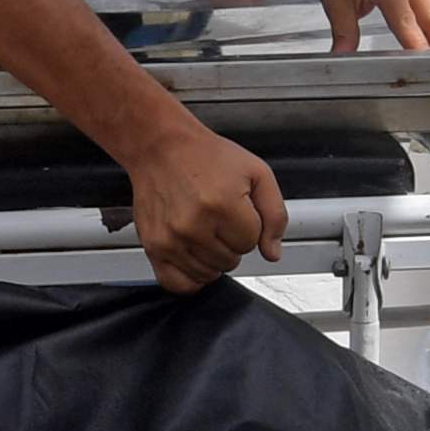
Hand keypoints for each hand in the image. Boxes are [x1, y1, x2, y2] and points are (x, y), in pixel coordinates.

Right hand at [126, 123, 286, 291]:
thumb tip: (272, 252)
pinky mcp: (154, 247)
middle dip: (230, 242)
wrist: (161, 147)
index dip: (248, 227)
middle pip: (230, 261)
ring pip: (209, 274)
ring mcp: (171, 239)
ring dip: (212, 258)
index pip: (251, 243)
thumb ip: (274, 215)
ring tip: (204, 230)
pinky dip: (191, 277)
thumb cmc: (205, 156)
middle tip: (218, 217)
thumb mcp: (256, 173)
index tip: (236, 210)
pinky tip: (194, 257)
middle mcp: (195, 225)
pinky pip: (178, 283)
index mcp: (223, 205)